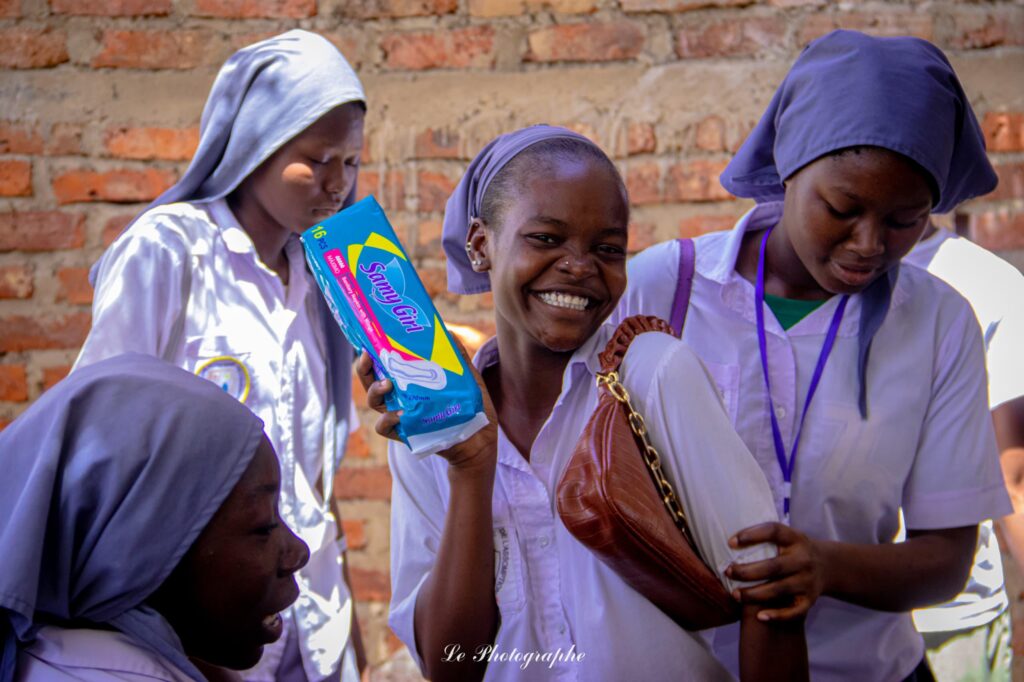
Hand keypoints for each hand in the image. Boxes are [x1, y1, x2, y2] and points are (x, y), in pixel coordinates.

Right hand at [355, 345, 497, 471]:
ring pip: (375, 403)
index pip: (383, 365)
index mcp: (409, 381)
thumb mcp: (466, 377)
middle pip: (371, 381)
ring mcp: (401, 416)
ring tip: (388, 383)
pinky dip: (388, 420)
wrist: (480, 438)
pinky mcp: (405, 434)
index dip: (372, 353)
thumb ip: (457, 355)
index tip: (370, 341)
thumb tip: (446, 330)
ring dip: (375, 391)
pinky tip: (401, 413)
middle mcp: (400, 397)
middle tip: (369, 356)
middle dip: (364, 368)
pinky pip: (385, 428)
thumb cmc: (471, 406)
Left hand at [725, 522, 824, 621]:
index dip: (752, 535)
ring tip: (736, 595)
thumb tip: (731, 542)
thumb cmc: (795, 550)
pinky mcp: (809, 600)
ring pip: (779, 589)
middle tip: (728, 572)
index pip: (773, 532)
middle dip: (747, 572)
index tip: (730, 542)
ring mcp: (807, 581)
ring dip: (755, 594)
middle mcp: (803, 559)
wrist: (827, 566)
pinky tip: (760, 616)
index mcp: (795, 539)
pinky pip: (793, 611)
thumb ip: (767, 537)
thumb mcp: (788, 536)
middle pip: (773, 566)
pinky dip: (777, 615)